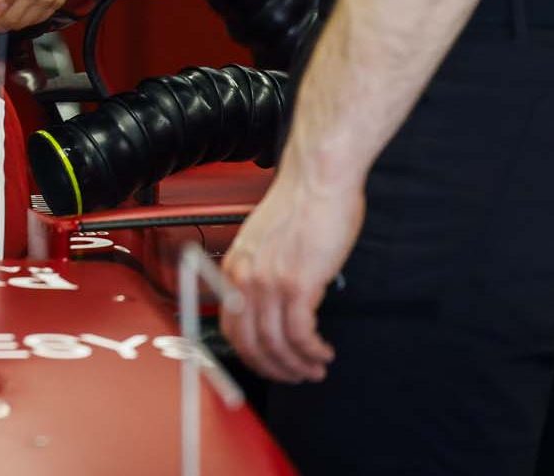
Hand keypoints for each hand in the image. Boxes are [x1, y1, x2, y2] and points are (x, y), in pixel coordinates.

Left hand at [221, 170, 362, 382]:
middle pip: (251, 343)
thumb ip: (262, 270)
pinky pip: (301, 334)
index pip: (230, 328)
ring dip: (298, 364)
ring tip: (316, 367)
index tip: (268, 363)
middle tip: (296, 376)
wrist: (318, 178)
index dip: (250, 354)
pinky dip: (312, 351)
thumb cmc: (300, 203)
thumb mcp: (265, 240)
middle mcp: (245, 278)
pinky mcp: (299, 284)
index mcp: (234, 268)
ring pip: (277, 344)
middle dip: (275, 368)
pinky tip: (324, 352)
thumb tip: (272, 302)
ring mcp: (270, 283)